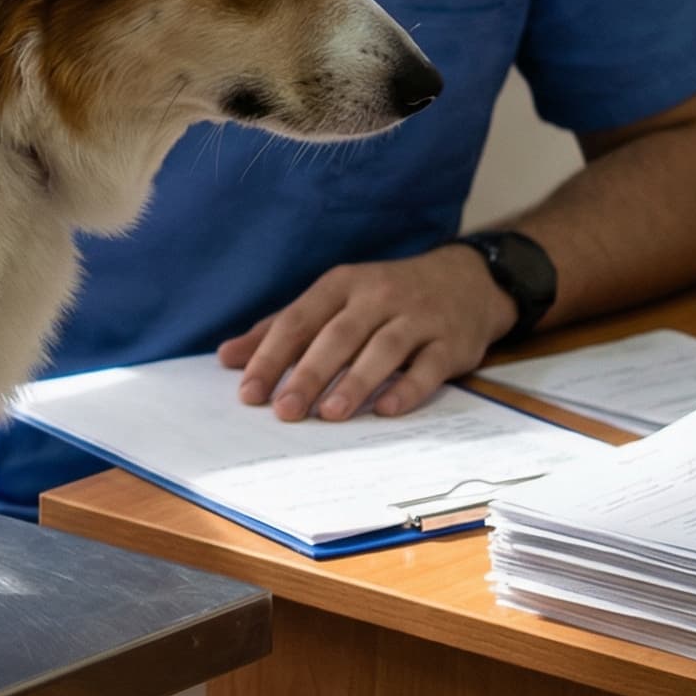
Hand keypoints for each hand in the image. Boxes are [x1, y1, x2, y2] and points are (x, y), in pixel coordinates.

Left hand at [217, 245, 516, 421]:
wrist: (466, 280)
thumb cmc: (384, 298)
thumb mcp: (333, 301)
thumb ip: (283, 329)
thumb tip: (228, 357)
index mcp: (342, 285)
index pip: (299, 320)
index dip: (271, 356)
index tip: (249, 393)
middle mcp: (379, 295)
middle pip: (338, 336)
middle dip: (308, 374)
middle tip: (284, 411)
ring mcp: (418, 317)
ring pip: (383, 349)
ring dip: (355, 382)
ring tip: (329, 414)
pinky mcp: (452, 341)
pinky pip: (430, 365)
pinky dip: (408, 388)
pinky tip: (386, 410)